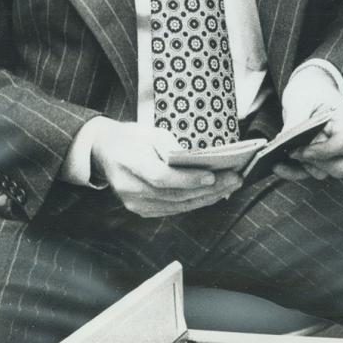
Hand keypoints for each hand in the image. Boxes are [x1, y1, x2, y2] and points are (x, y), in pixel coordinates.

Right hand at [90, 119, 242, 216]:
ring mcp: (135, 203)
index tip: (212, 176)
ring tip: (231, 185)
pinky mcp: (142, 210)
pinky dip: (196, 201)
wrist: (107, 152)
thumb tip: (198, 160)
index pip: (160, 176)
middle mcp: (130, 188)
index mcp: (129, 163)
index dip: (187, 179)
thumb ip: (171, 146)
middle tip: (235, 179)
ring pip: (178, 204)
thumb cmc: (133, 138)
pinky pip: (174, 209)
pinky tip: (215, 194)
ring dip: (208, 197)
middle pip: (174, 193)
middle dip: (209, 188)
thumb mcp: (150, 132)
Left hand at [276, 65, 342, 180]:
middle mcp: (340, 141)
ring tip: (277, 157)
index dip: (322, 151)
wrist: (310, 88)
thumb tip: (282, 141)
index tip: (298, 149)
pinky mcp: (314, 156)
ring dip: (300, 168)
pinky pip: (306, 172)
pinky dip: (292, 172)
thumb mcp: (301, 98)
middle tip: (292, 152)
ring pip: (321, 173)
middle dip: (314, 164)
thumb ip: (295, 120)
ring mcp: (329, 151)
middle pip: (338, 167)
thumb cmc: (310, 89)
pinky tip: (276, 165)